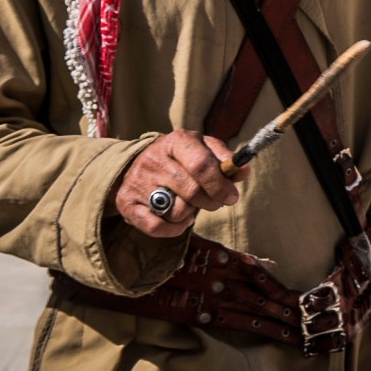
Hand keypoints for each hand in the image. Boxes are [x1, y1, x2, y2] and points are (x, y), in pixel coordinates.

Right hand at [113, 130, 245, 236]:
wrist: (137, 161)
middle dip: (211, 201)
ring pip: (176, 211)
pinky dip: (174, 229)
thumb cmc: (180, 156)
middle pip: (192, 191)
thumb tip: (244, 170)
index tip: (232, 196)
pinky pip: (156, 227)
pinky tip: (180, 219)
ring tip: (192, 204)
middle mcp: (154, 160)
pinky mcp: (126, 203)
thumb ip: (224, 159)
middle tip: (216, 202)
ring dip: (191, 213)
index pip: (202, 165)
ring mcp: (138, 182)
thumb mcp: (202, 148)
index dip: (221, 184)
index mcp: (176, 141)